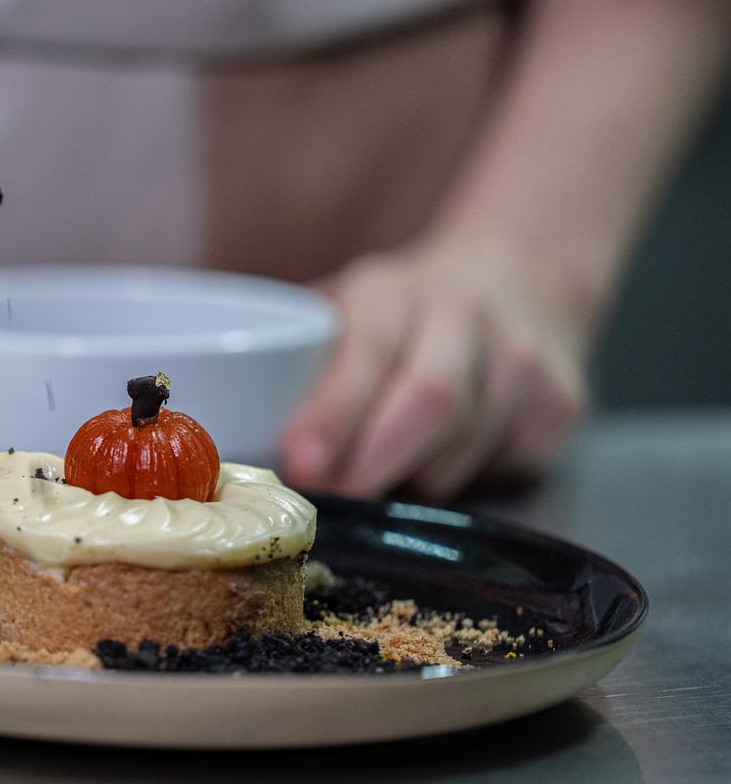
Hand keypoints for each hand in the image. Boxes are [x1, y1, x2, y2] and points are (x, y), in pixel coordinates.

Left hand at [281, 247, 587, 500]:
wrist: (516, 281)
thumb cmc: (396, 320)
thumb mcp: (338, 317)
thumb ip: (290, 366)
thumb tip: (224, 438)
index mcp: (392, 292)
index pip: (367, 350)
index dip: (335, 412)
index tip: (303, 464)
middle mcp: (465, 314)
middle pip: (431, 402)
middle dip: (374, 463)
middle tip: (333, 502)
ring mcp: (521, 359)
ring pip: (464, 448)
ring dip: (411, 479)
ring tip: (378, 478)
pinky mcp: (560, 406)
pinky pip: (503, 466)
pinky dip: (461, 481)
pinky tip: (439, 463)